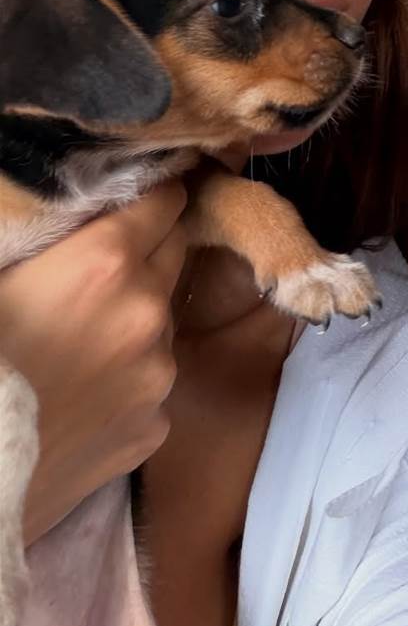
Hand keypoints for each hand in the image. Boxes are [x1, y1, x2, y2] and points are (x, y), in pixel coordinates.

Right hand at [0, 183, 187, 545]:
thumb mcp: (3, 276)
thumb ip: (55, 238)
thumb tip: (79, 210)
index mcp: (106, 259)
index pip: (165, 199)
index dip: (152, 196)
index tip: (143, 197)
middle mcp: (148, 310)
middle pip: (173, 252)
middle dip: (148, 249)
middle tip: (105, 267)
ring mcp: (157, 374)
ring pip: (162, 323)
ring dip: (136, 321)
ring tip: (81, 344)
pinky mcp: (153, 429)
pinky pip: (151, 387)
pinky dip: (129, 383)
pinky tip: (83, 398)